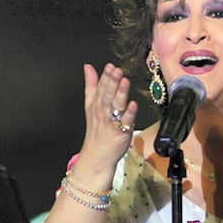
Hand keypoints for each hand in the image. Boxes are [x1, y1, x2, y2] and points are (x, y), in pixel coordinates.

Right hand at [78, 63, 138, 177]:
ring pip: (116, 106)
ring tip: (125, 81)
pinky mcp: (122, 132)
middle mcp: (104, 111)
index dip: (106, 77)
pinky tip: (133, 104)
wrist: (97, 155)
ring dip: (120, 93)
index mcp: (97, 104)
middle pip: (107, 95)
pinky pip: (126, 122)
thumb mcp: (90, 105)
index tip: (110, 66)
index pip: (100, 87)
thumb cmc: (97, 130)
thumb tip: (88, 67)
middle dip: (112, 82)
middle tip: (117, 70)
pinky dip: (130, 113)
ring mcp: (112, 122)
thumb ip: (91, 85)